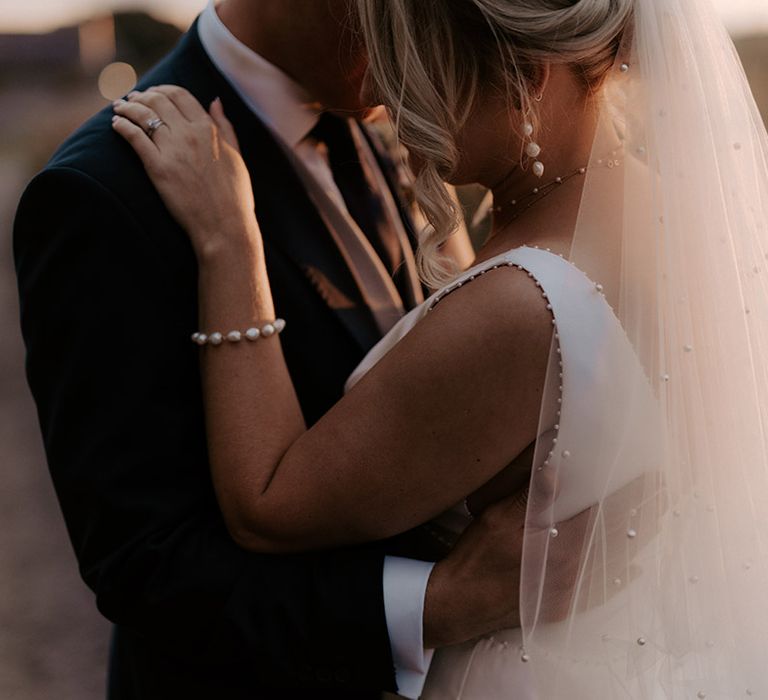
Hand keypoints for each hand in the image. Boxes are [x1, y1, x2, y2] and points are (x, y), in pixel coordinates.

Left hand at [112, 86, 257, 257]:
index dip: (162, 90)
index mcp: (209, 129)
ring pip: (143, 115)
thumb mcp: (236, 155)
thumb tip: (215, 101)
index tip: (153, 92)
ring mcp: (172, 149)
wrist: (225, 224)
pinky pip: (134, 137)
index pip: (180, 95)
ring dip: (127, 107)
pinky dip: (122, 126)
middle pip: (158, 100)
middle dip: (141, 96)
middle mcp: (189, 133)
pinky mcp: (157, 167)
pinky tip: (116, 125)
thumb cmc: (234, 195)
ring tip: (119, 108)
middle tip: (131, 99)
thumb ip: (225, 126)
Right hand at [423, 469, 588, 648]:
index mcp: (561, 550)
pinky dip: (558, 561)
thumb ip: (529, 498)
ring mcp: (564, 594)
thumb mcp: (497, 520)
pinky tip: (535, 555)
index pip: (588, 513)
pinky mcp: (555, 606)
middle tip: (552, 502)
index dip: (581, 493)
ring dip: (565, 538)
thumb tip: (553, 474)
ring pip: (578, 554)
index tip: (570, 481)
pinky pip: (567, 575)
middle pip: (586, 533)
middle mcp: (570, 574)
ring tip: (539, 528)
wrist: (457, 606)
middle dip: (572, 514)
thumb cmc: (474, 562)